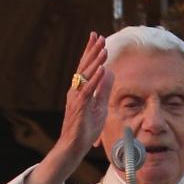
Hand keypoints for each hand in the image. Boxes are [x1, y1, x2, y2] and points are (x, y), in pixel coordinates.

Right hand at [62, 31, 113, 152]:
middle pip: (84, 67)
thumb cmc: (85, 129)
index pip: (85, 67)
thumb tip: (110, 72)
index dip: (90, 51)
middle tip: (99, 36)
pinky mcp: (79, 107)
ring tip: (103, 48)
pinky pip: (88, 90)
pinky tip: (101, 69)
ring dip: (95, 61)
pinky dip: (95, 79)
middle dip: (92, 51)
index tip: (95, 36)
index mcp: (79, 90)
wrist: (72, 146)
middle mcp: (75, 91)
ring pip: (85, 76)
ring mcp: (76, 99)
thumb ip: (104, 89)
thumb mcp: (99, 106)